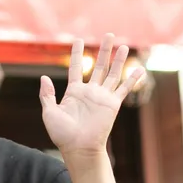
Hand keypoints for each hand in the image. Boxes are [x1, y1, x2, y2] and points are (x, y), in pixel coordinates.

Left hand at [41, 35, 143, 159]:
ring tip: (123, 46)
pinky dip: (131, 79)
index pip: (76, 67)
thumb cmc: (62, 133)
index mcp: (73, 91)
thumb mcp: (49, 112)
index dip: (77, 54)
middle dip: (103, 51)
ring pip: (112, 74)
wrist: (78, 147)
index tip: (79, 40)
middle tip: (108, 35)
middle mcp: (90, 92)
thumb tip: (44, 77)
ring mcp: (102, 97)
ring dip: (118, 60)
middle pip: (97, 66)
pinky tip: (139, 69)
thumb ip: (47, 94)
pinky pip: (123, 89)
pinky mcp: (112, 104)